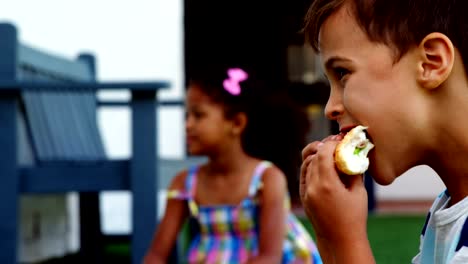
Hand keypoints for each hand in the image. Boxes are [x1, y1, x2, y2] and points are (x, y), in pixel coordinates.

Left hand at [299, 135, 368, 249]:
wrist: (340, 240)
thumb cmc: (354, 217)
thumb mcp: (359, 191)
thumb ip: (354, 170)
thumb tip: (354, 152)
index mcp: (327, 184)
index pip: (323, 153)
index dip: (330, 144)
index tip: (339, 140)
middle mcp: (312, 187)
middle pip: (313, 157)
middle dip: (324, 148)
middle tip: (335, 144)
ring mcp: (305, 193)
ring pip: (306, 165)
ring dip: (316, 156)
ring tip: (327, 153)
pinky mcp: (303, 197)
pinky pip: (303, 175)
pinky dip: (310, 166)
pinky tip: (320, 164)